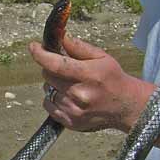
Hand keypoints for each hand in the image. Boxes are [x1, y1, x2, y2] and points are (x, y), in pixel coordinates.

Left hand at [29, 36, 152, 131]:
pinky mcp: (69, 121)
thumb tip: (60, 37)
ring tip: (71, 85)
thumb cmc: (113, 78)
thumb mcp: (102, 57)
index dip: (40, 54)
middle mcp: (78, 94)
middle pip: (48, 75)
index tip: (33, 46)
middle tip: (64, 69)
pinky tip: (68, 97)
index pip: (55, 64)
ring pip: (47, 89)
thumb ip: (79, 47)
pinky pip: (48, 104)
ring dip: (54, 84)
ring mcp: (73, 110)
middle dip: (51, 68)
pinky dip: (53, 98)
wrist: (126, 107)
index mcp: (88, 75)